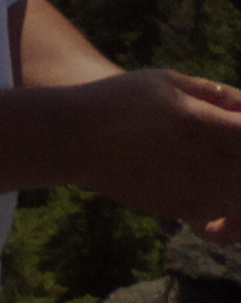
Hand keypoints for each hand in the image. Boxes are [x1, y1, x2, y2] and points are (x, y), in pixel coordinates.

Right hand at [67, 67, 240, 238]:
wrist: (78, 137)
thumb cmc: (122, 100)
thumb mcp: (167, 81)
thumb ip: (213, 92)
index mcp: (198, 122)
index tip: (239, 125)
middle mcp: (200, 160)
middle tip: (231, 148)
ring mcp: (190, 190)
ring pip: (239, 200)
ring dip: (239, 186)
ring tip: (227, 170)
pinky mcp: (178, 210)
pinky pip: (219, 220)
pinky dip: (228, 214)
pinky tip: (220, 198)